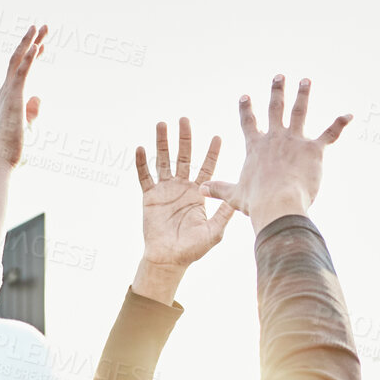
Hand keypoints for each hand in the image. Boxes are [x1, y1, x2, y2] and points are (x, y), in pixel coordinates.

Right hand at [0, 25, 46, 167]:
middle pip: (18, 60)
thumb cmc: (13, 150)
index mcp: (9, 98)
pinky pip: (22, 74)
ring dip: (29, 43)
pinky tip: (37, 46)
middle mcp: (6, 91)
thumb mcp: (28, 127)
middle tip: (42, 27)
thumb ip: (33, 112)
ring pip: (19, 61)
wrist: (1, 161)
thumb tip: (39, 98)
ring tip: (40, 27)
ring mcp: (9, 94)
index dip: (31, 56)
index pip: (20, 71)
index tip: (41, 45)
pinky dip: (29, 59)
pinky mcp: (14, 99)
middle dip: (30, 42)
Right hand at [136, 117, 234, 269]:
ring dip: (162, 143)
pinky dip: (141, 163)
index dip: (211, 153)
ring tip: (162, 124)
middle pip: (184, 157)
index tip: (217, 137)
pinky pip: (144, 176)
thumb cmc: (193, 249)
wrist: (169, 260)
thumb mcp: (214, 231)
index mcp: (199, 193)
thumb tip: (238, 199)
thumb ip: (223, 214)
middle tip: (185, 120)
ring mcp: (165, 190)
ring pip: (164, 161)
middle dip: (185, 139)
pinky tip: (141, 148)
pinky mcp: (149, 197)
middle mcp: (182, 187)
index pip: (207, 167)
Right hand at [202, 76, 350, 227]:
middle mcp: (274, 138)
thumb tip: (201, 190)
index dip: (246, 109)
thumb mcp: (234, 195)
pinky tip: (349, 115)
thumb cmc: (256, 202)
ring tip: (306, 81)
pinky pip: (330, 133)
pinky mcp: (313, 149)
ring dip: (303, 95)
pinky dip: (340, 123)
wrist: (277, 203)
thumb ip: (219, 189)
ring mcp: (294, 140)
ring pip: (299, 112)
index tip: (245, 96)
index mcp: (255, 147)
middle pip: (275, 109)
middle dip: (277, 91)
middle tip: (279, 76)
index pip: (249, 123)